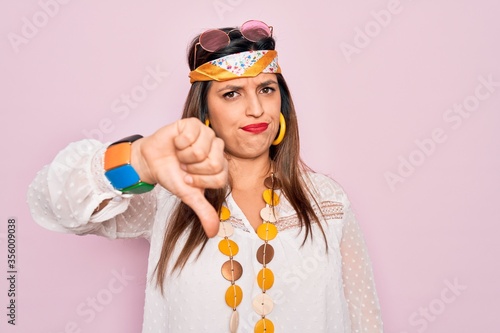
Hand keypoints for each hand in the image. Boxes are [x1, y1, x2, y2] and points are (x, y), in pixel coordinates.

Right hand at [131, 118, 226, 236]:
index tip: (189, 178)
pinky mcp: (194, 124)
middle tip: (184, 166)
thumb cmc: (173, 176)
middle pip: (214, 163)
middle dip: (192, 169)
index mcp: (221, 166)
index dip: (199, 181)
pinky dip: (179, 142)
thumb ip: (204, 212)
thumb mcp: (189, 196)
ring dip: (184, 155)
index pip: (219, 178)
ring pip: (202, 150)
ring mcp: (207, 134)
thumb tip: (213, 232)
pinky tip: (177, 143)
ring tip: (180, 155)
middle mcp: (217, 149)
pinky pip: (191, 135)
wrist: (151, 162)